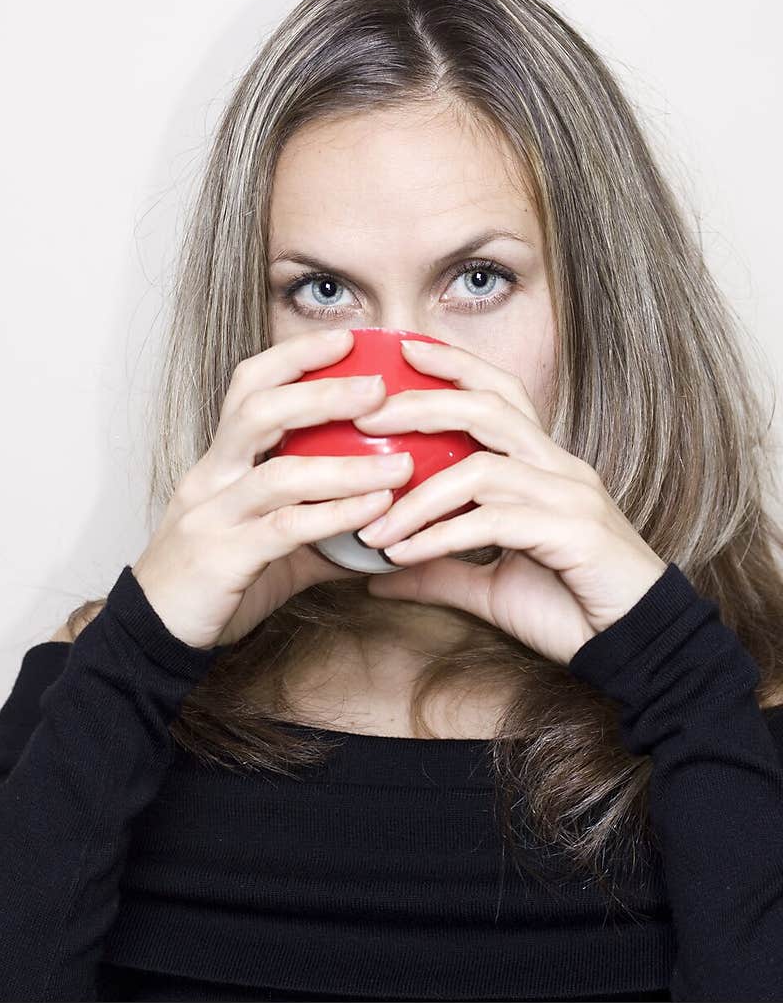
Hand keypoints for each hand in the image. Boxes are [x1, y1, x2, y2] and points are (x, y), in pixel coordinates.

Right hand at [132, 328, 413, 648]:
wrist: (153, 635)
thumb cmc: (213, 581)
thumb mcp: (270, 545)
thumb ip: (324, 527)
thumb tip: (386, 522)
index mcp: (219, 462)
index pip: (249, 387)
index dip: (293, 358)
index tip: (344, 339)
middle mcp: (211, 477)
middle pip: (259, 411)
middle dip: (321, 392)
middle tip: (378, 388)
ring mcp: (213, 516)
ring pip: (279, 473)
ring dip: (346, 465)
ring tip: (400, 464)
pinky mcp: (223, 558)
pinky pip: (286, 529)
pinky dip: (336, 515)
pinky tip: (374, 512)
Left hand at [351, 338, 667, 665]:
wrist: (638, 653)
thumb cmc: (570, 611)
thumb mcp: (489, 587)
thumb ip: (437, 571)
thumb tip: (376, 573)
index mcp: (546, 466)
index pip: (501, 395)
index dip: (457, 366)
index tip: (405, 349)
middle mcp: (560, 469)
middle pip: (490, 408)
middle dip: (424, 404)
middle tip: (365, 418)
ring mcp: (571, 497)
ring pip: (483, 468)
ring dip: (418, 496)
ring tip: (372, 525)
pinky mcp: (574, 533)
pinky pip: (493, 522)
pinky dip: (440, 537)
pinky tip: (403, 556)